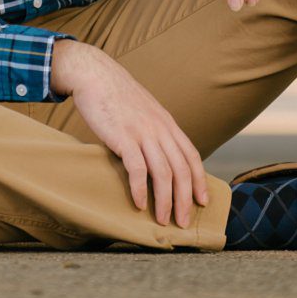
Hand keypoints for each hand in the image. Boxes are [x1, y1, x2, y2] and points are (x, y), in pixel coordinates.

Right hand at [50, 35, 208, 227]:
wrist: (94, 74)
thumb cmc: (116, 96)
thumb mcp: (144, 110)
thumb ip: (154, 129)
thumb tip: (157, 152)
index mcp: (167, 123)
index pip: (191, 156)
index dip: (199, 180)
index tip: (202, 201)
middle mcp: (160, 129)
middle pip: (181, 169)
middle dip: (185, 199)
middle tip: (183, 222)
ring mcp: (143, 133)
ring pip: (163, 173)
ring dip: (165, 201)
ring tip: (163, 220)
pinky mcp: (123, 137)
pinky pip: (137, 169)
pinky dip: (140, 189)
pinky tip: (139, 204)